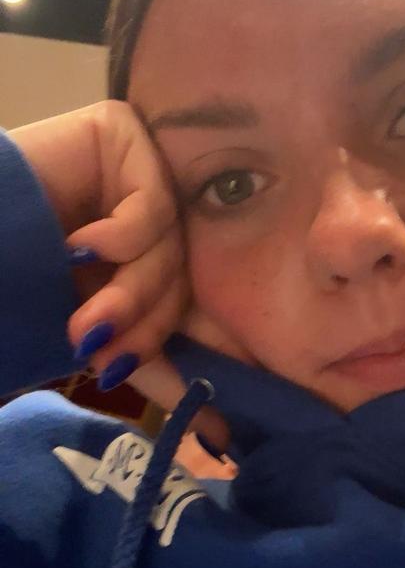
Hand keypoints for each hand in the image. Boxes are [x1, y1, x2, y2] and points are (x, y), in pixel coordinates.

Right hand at [9, 101, 228, 452]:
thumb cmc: (8, 280)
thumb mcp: (87, 331)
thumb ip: (147, 365)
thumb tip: (220, 433)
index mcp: (139, 255)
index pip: (185, 306)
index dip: (195, 357)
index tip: (213, 422)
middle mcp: (146, 213)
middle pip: (181, 279)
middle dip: (145, 328)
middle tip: (105, 361)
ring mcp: (137, 169)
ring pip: (171, 246)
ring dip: (129, 295)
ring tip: (85, 321)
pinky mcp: (121, 133)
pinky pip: (154, 201)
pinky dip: (121, 237)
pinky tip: (79, 249)